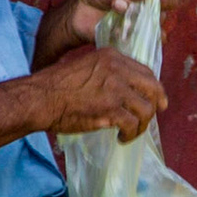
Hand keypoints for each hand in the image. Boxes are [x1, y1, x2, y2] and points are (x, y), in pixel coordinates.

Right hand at [30, 46, 167, 140]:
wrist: (40, 98)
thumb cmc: (56, 86)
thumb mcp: (86, 67)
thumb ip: (106, 74)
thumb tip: (125, 90)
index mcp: (111, 57)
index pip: (145, 71)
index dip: (153, 88)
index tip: (155, 100)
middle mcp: (117, 69)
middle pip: (152, 87)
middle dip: (156, 104)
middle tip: (150, 118)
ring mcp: (115, 89)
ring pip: (146, 109)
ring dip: (141, 125)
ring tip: (129, 133)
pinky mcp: (111, 108)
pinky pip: (133, 124)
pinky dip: (130, 135)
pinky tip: (121, 138)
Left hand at [34, 0, 180, 67]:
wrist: (78, 13)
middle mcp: (149, 11)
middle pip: (163, 15)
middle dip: (143, 10)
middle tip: (120, 4)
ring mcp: (141, 28)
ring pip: (153, 32)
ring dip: (134, 23)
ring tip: (115, 14)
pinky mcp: (131, 42)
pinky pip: (139, 45)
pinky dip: (127, 36)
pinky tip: (114, 28)